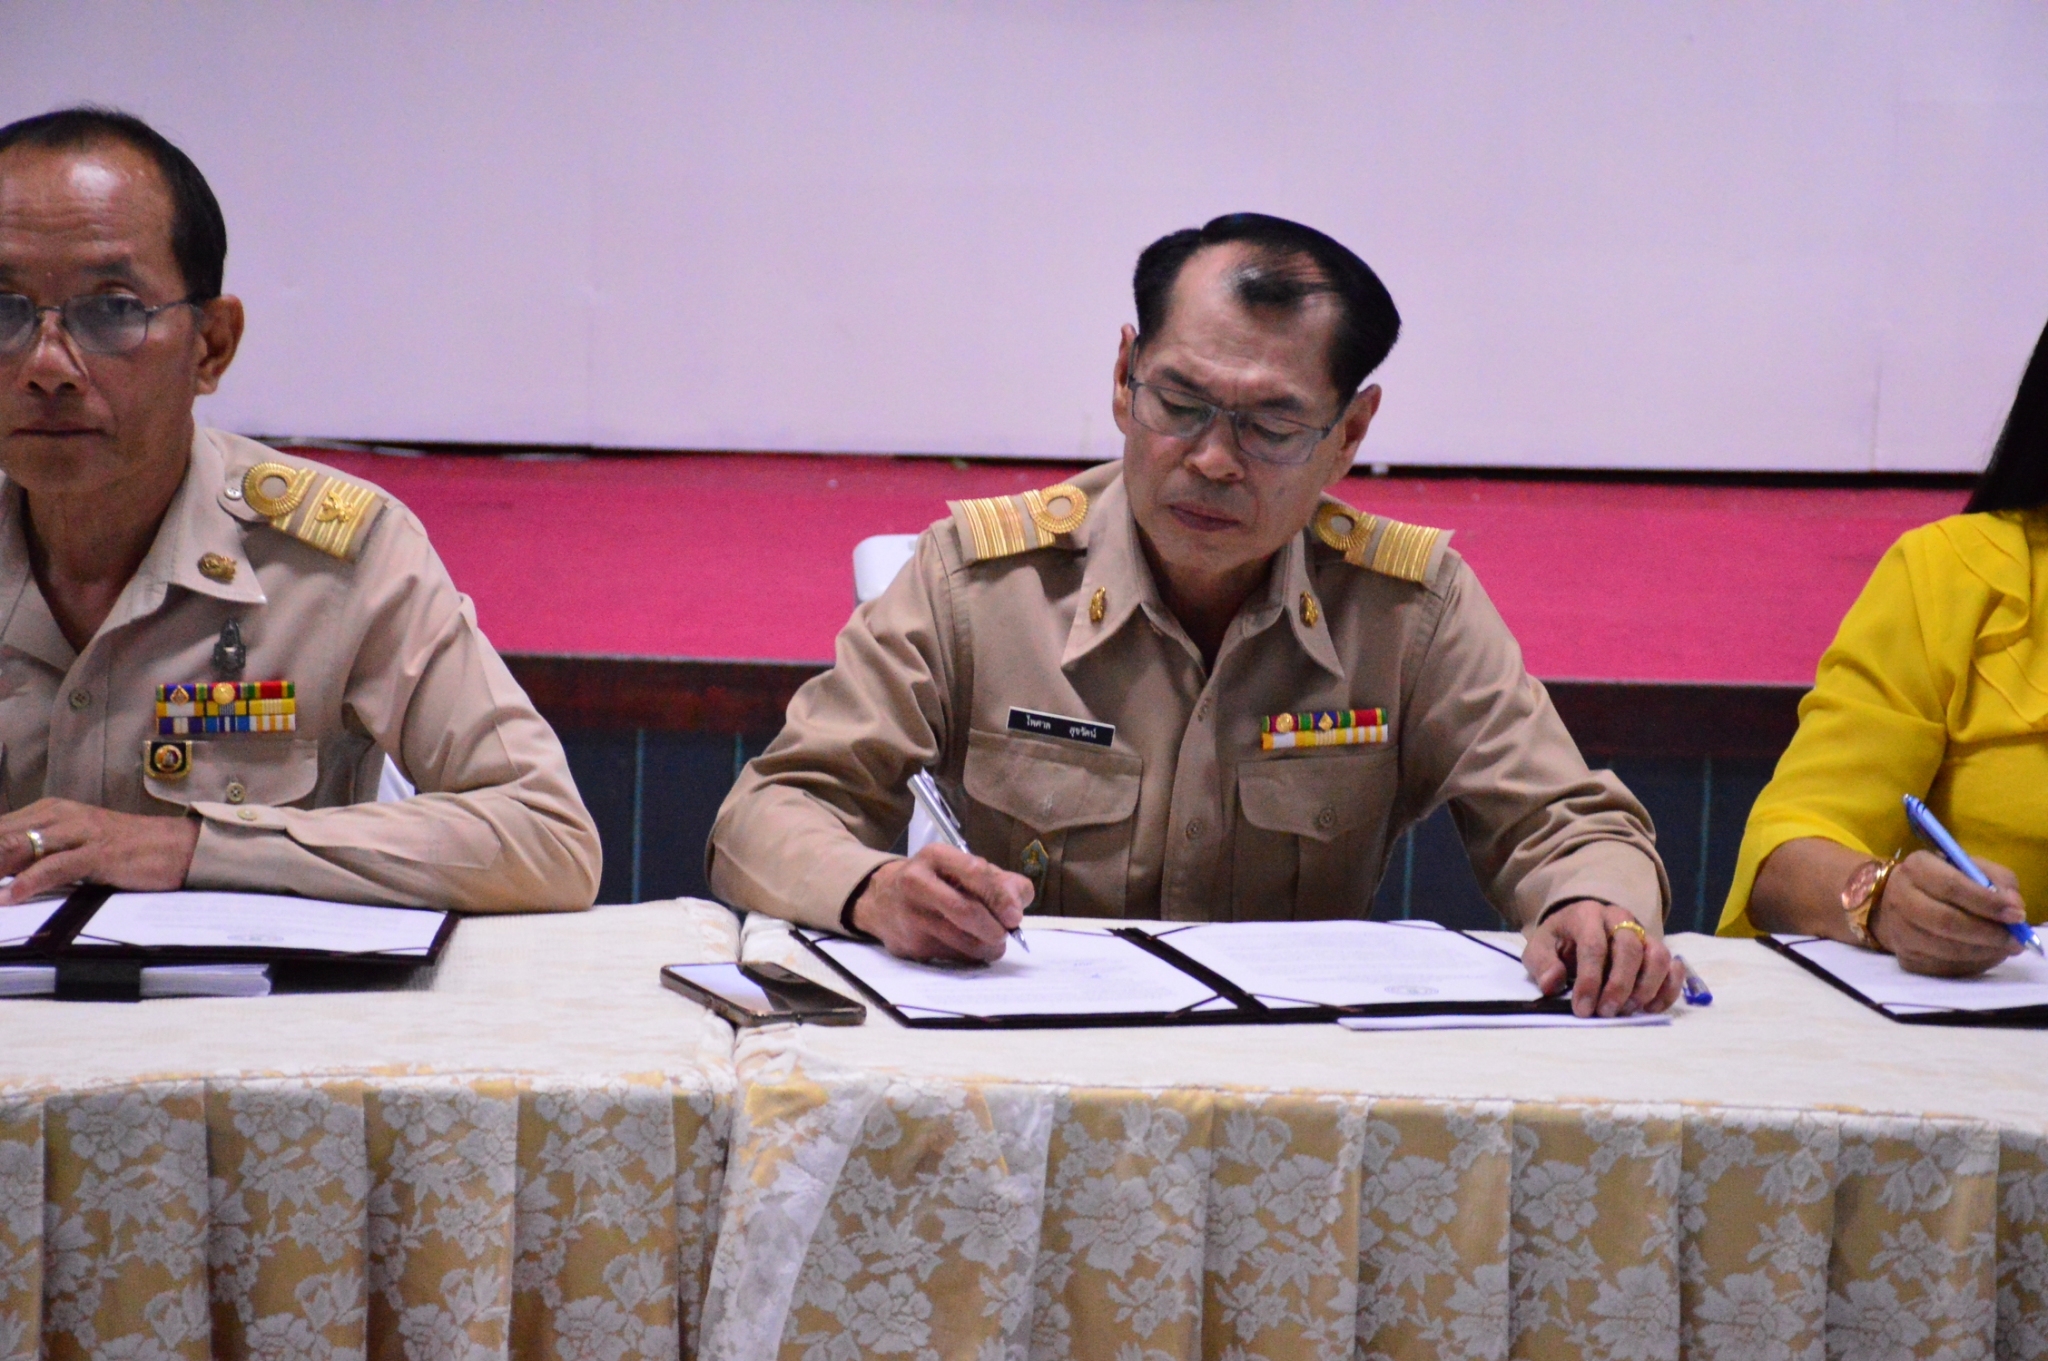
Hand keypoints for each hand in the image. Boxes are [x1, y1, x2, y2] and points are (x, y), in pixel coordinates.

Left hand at [0, 799, 199, 903]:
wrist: (177, 846)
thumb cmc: (124, 851)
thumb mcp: (72, 848)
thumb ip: (36, 856)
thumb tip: (5, 872)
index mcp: (49, 811)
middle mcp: (60, 815)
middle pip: (1, 836)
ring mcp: (80, 833)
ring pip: (20, 848)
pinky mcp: (99, 853)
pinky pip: (56, 867)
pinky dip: (30, 882)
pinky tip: (11, 896)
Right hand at [849, 845, 1033, 963]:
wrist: (881, 899)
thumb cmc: (935, 882)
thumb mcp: (960, 868)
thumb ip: (997, 880)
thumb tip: (1019, 904)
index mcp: (936, 857)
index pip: (974, 872)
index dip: (1000, 896)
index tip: (1015, 916)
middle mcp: (917, 883)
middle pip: (966, 911)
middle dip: (995, 928)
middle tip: (1006, 935)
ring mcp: (911, 917)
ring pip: (962, 941)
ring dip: (987, 947)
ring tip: (992, 942)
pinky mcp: (910, 946)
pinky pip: (952, 957)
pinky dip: (970, 956)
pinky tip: (968, 947)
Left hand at [1521, 900, 1680, 1017]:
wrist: (1581, 922)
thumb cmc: (1561, 939)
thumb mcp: (1541, 947)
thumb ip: (1543, 963)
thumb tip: (1552, 983)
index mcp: (1587, 915)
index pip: (1594, 946)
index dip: (1590, 981)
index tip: (1583, 1009)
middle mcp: (1620, 919)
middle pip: (1630, 949)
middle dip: (1619, 986)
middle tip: (1606, 1012)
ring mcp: (1643, 933)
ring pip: (1659, 956)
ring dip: (1647, 988)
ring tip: (1627, 1011)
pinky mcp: (1657, 948)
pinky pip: (1674, 967)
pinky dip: (1668, 990)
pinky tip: (1650, 1008)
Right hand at [1870, 850, 2024, 976]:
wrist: (1900, 902)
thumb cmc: (1944, 882)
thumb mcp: (1971, 868)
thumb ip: (1998, 880)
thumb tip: (2014, 906)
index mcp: (1918, 868)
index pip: (1952, 886)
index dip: (1988, 903)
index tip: (2017, 915)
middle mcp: (1900, 898)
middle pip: (1947, 921)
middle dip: (1988, 933)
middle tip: (2016, 940)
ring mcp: (1899, 931)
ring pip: (1947, 949)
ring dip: (1984, 952)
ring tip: (2004, 948)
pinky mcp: (1906, 958)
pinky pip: (1945, 968)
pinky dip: (1973, 964)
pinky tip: (1985, 954)